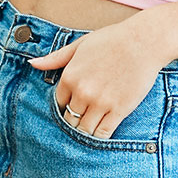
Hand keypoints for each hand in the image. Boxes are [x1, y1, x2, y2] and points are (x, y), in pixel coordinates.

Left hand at [30, 15, 171, 141]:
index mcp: (69, 77)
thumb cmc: (113, 40)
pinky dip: (100, 136)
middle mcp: (82, 92)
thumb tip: (32, 64)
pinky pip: (103, 133)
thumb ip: (56, 58)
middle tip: (82, 119)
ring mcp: (100, 103)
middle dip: (74, 120)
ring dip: (86, 131)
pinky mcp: (119, 110)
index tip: (74, 106)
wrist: (144, 41)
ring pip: (84, 129)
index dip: (66, 106)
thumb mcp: (80, 45)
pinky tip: (101, 133)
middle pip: (70, 119)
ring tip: (91, 127)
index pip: (58, 103)